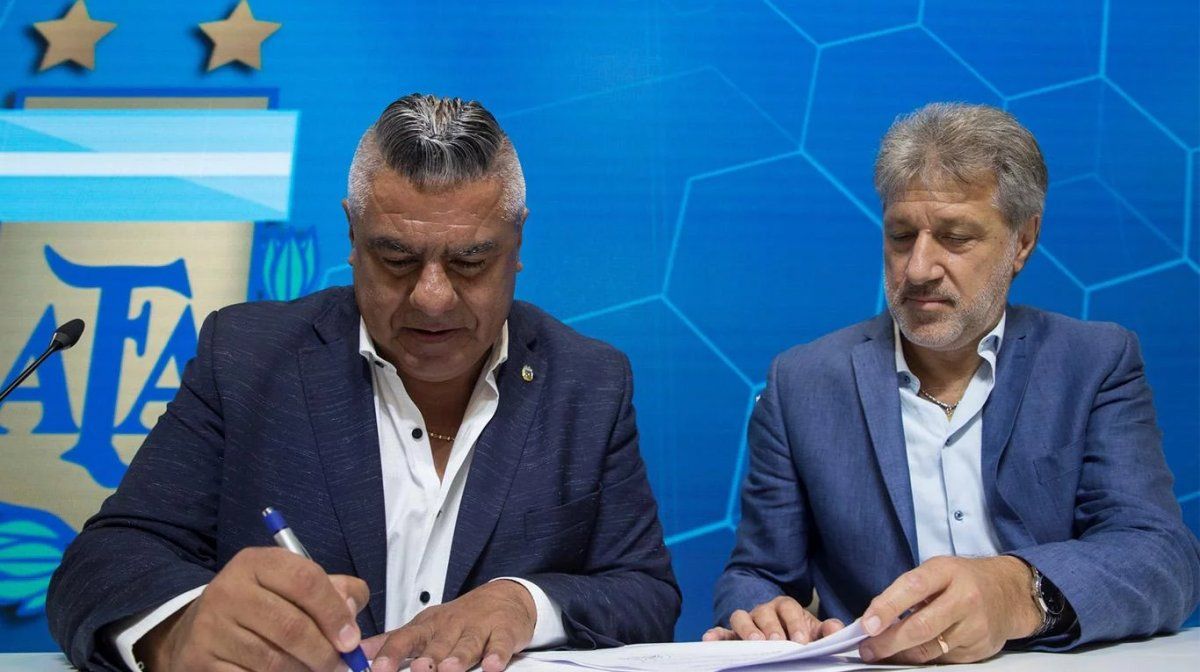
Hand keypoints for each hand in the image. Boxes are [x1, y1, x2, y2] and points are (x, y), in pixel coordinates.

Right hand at [136, 547, 368, 671]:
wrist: (198, 628)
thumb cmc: (262, 605)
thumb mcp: (293, 585)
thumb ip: (333, 590)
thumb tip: (352, 608)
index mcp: (257, 563)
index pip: (306, 580)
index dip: (335, 613)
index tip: (352, 640)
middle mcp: (229, 590)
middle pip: (291, 626)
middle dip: (324, 652)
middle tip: (340, 665)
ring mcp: (211, 626)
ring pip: (273, 659)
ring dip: (303, 671)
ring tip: (316, 671)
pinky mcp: (201, 659)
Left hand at [364, 579, 536, 671]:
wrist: (504, 597)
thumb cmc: (458, 619)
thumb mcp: (424, 627)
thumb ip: (392, 641)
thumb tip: (355, 653)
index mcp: (428, 626)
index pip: (405, 639)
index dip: (392, 654)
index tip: (379, 669)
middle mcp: (451, 625)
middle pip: (438, 644)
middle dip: (428, 657)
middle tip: (419, 669)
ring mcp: (479, 628)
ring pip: (467, 644)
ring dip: (458, 657)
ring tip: (449, 670)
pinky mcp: (504, 631)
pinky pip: (501, 644)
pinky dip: (497, 655)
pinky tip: (491, 666)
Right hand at [702, 596, 844, 643]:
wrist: (782, 634)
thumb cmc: (798, 634)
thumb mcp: (814, 632)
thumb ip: (827, 631)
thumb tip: (836, 629)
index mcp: (785, 607)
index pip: (789, 608)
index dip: (795, 623)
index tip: (802, 640)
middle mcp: (764, 611)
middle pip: (764, 612)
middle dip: (771, 628)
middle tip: (778, 642)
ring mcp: (747, 621)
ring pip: (741, 617)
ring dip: (747, 629)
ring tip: (755, 643)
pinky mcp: (733, 634)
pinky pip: (722, 631)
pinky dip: (716, 634)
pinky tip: (710, 639)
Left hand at [858, 555, 1042, 663]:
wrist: (1009, 594)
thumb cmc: (963, 579)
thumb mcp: (937, 571)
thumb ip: (907, 590)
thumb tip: (874, 618)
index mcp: (948, 572)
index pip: (913, 587)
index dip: (887, 607)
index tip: (867, 624)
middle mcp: (964, 599)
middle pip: (921, 627)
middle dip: (889, 642)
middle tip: (866, 649)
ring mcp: (974, 627)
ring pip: (930, 649)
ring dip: (900, 654)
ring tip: (879, 654)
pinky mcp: (978, 649)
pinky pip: (942, 659)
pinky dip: (921, 659)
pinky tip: (907, 655)